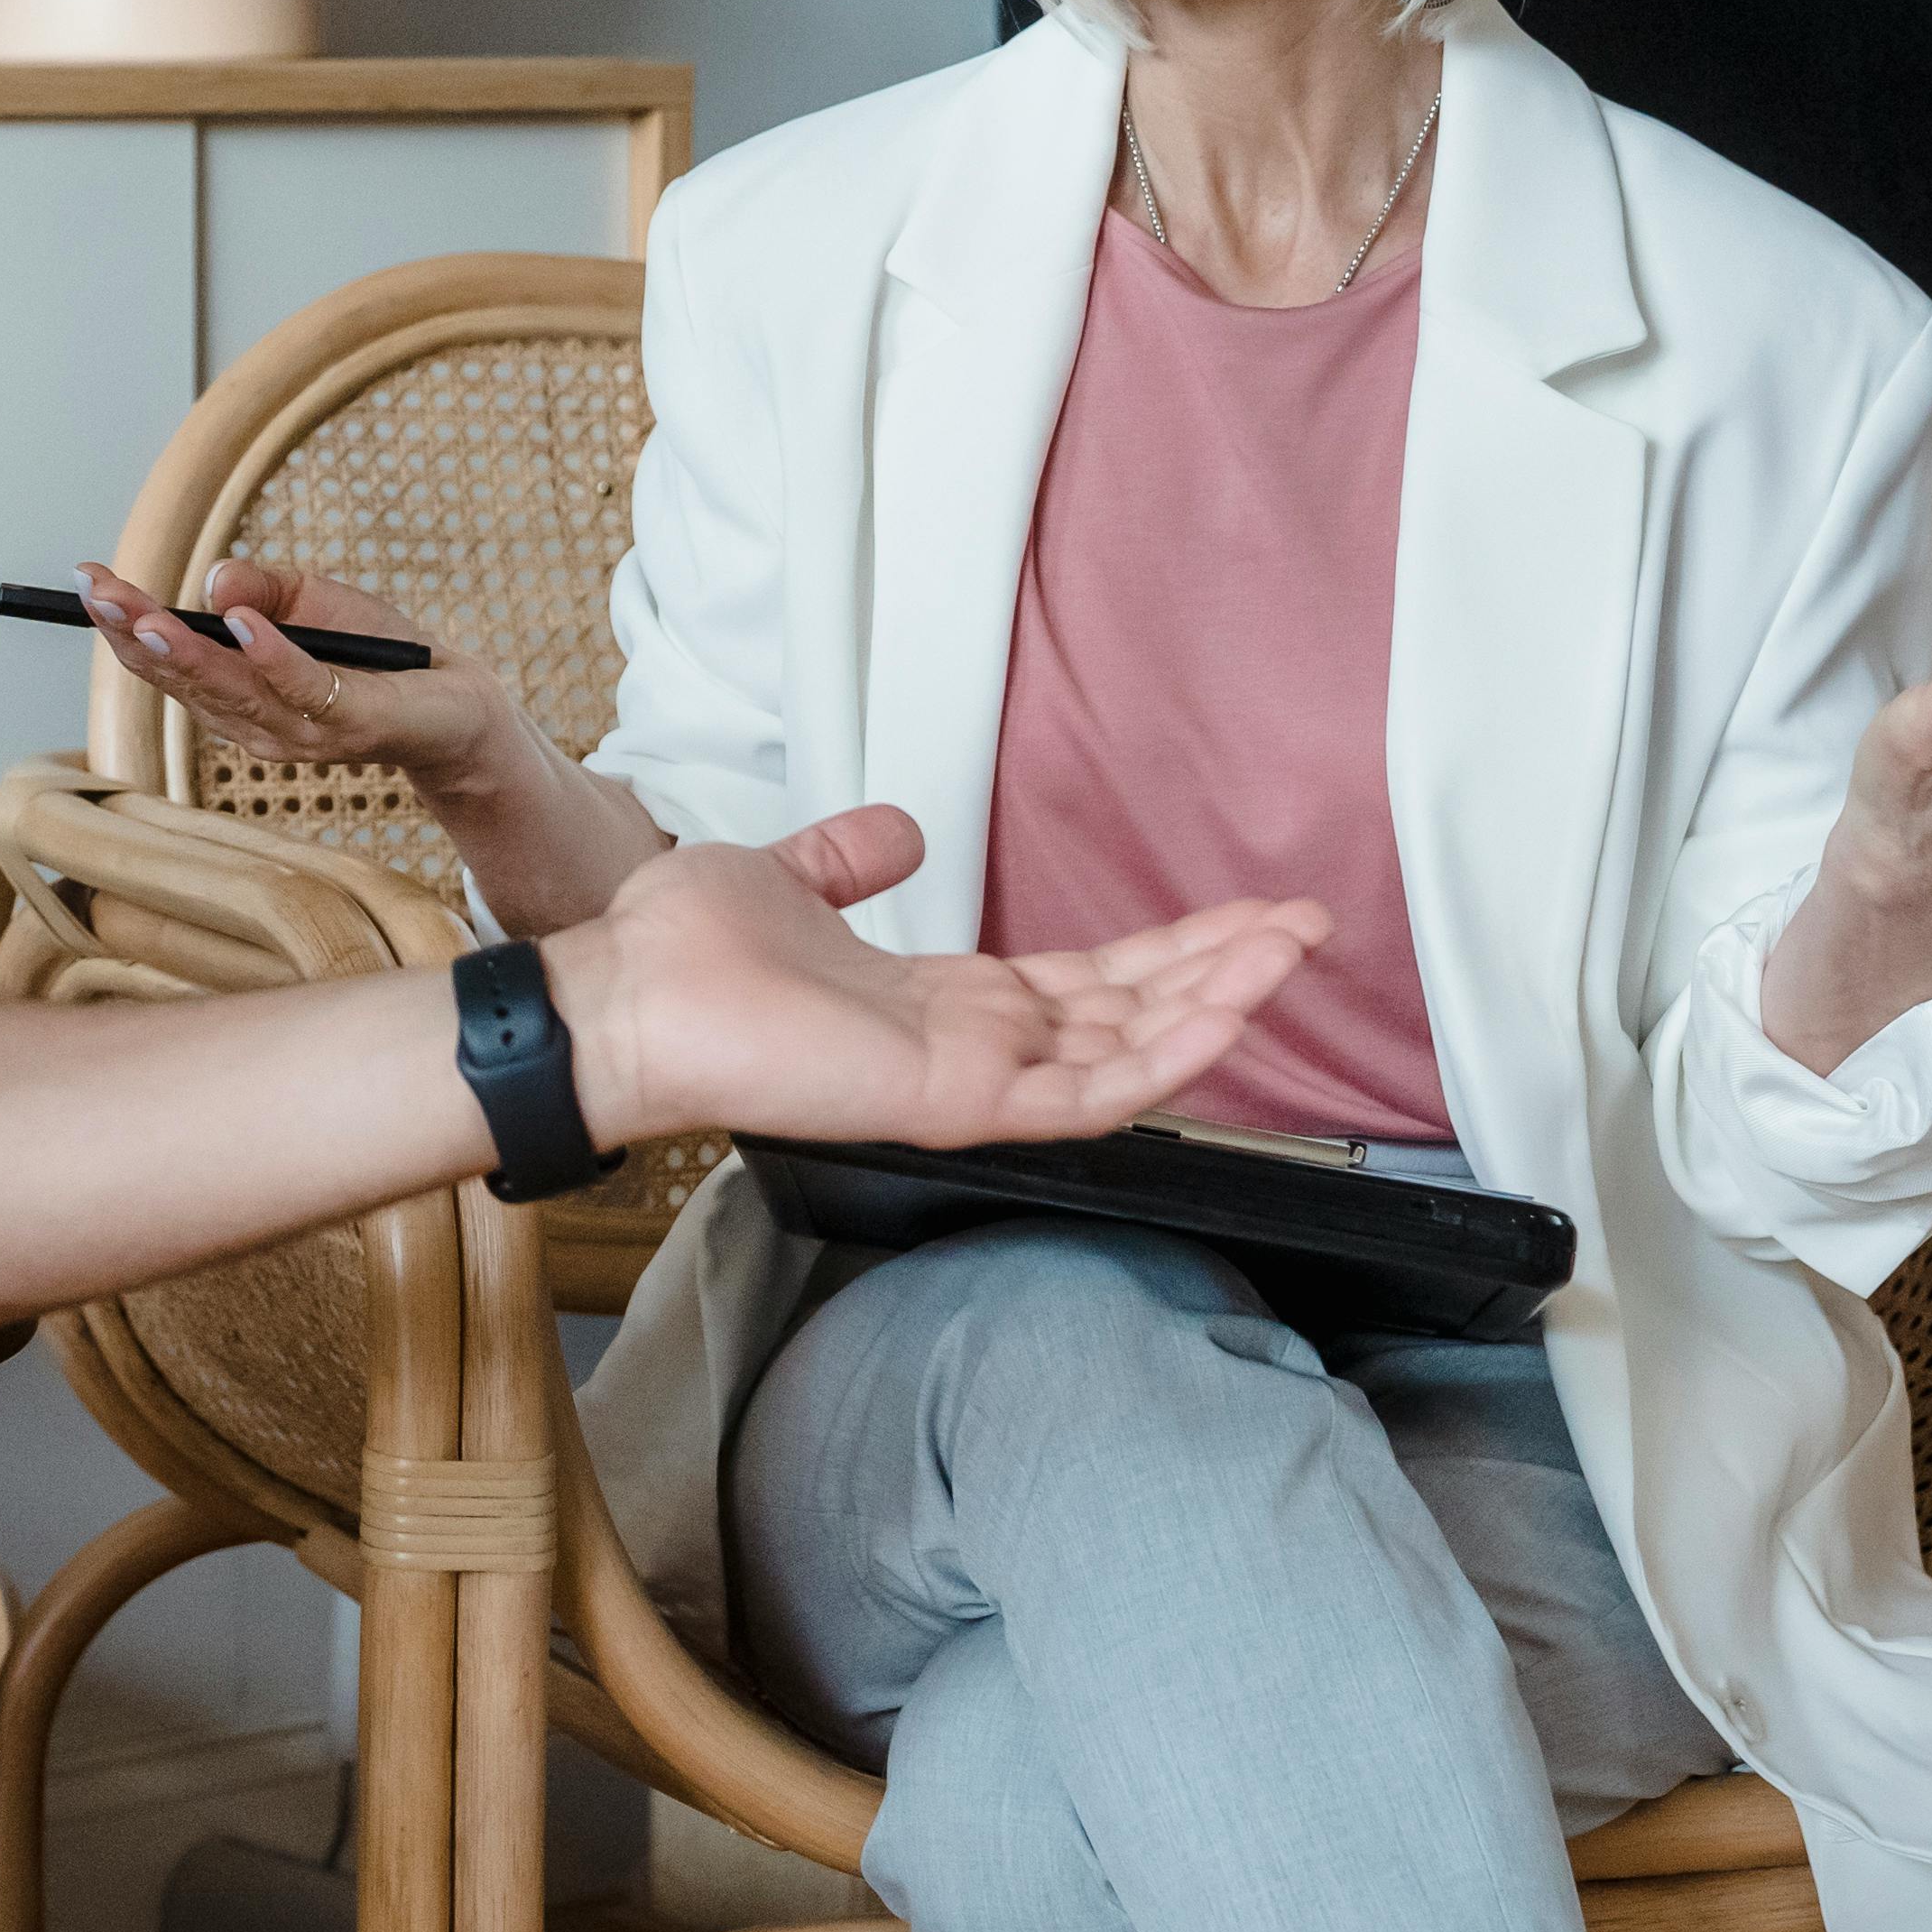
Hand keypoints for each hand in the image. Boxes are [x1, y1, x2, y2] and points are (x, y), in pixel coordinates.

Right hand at [74, 560, 517, 792]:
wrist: (457, 702)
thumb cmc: (375, 652)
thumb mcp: (308, 600)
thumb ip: (259, 587)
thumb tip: (213, 579)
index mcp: (232, 696)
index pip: (163, 662)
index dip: (121, 624)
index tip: (86, 579)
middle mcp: (252, 724)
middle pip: (181, 677)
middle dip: (134, 633)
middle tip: (96, 594)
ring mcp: (298, 732)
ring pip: (228, 688)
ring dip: (186, 650)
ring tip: (147, 614)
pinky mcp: (349, 724)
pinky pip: (302, 686)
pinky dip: (271, 654)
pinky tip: (242, 623)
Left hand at [547, 804, 1328, 1150]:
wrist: (625, 995)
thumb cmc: (685, 953)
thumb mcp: (789, 878)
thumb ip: (849, 860)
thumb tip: (899, 831)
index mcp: (942, 999)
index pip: (1085, 979)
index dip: (1167, 946)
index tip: (1243, 910)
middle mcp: (972, 1043)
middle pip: (1127, 1009)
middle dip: (1219, 967)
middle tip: (1306, 924)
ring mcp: (970, 1077)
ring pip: (1124, 1049)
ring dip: (1213, 1001)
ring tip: (1291, 951)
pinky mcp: (954, 1099)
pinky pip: (1082, 1092)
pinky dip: (1158, 1057)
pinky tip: (1224, 1016)